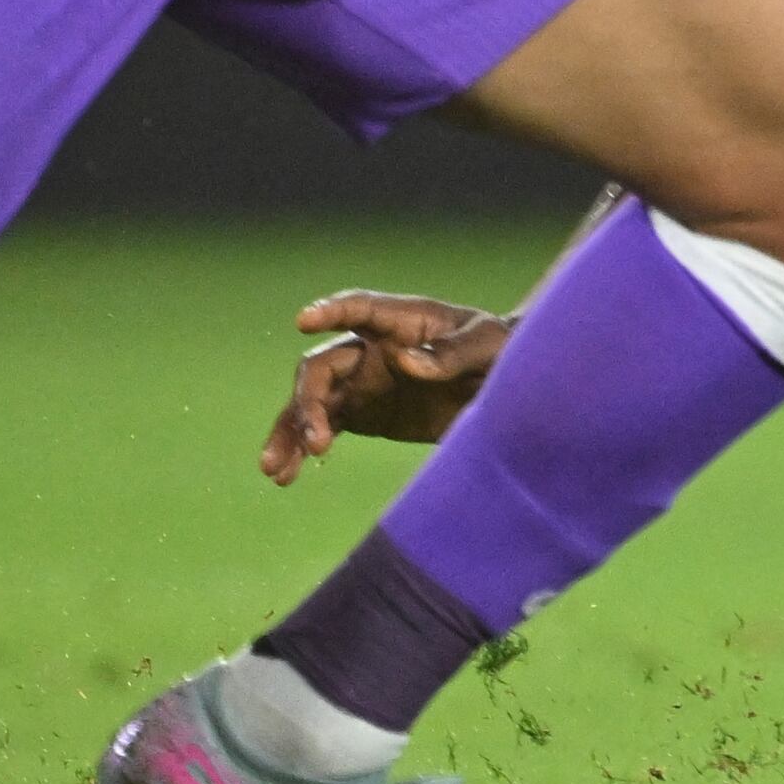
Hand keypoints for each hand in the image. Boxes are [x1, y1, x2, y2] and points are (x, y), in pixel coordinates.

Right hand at [259, 292, 511, 484]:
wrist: (507, 391)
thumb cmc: (501, 352)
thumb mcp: (490, 346)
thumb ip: (453, 353)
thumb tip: (405, 360)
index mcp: (402, 321)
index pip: (359, 308)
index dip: (331, 312)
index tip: (304, 321)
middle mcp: (371, 349)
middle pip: (322, 367)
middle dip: (309, 400)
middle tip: (317, 440)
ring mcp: (362, 384)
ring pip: (310, 402)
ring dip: (290, 430)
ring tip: (276, 468)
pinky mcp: (361, 415)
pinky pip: (322, 428)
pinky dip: (300, 449)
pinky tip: (286, 475)